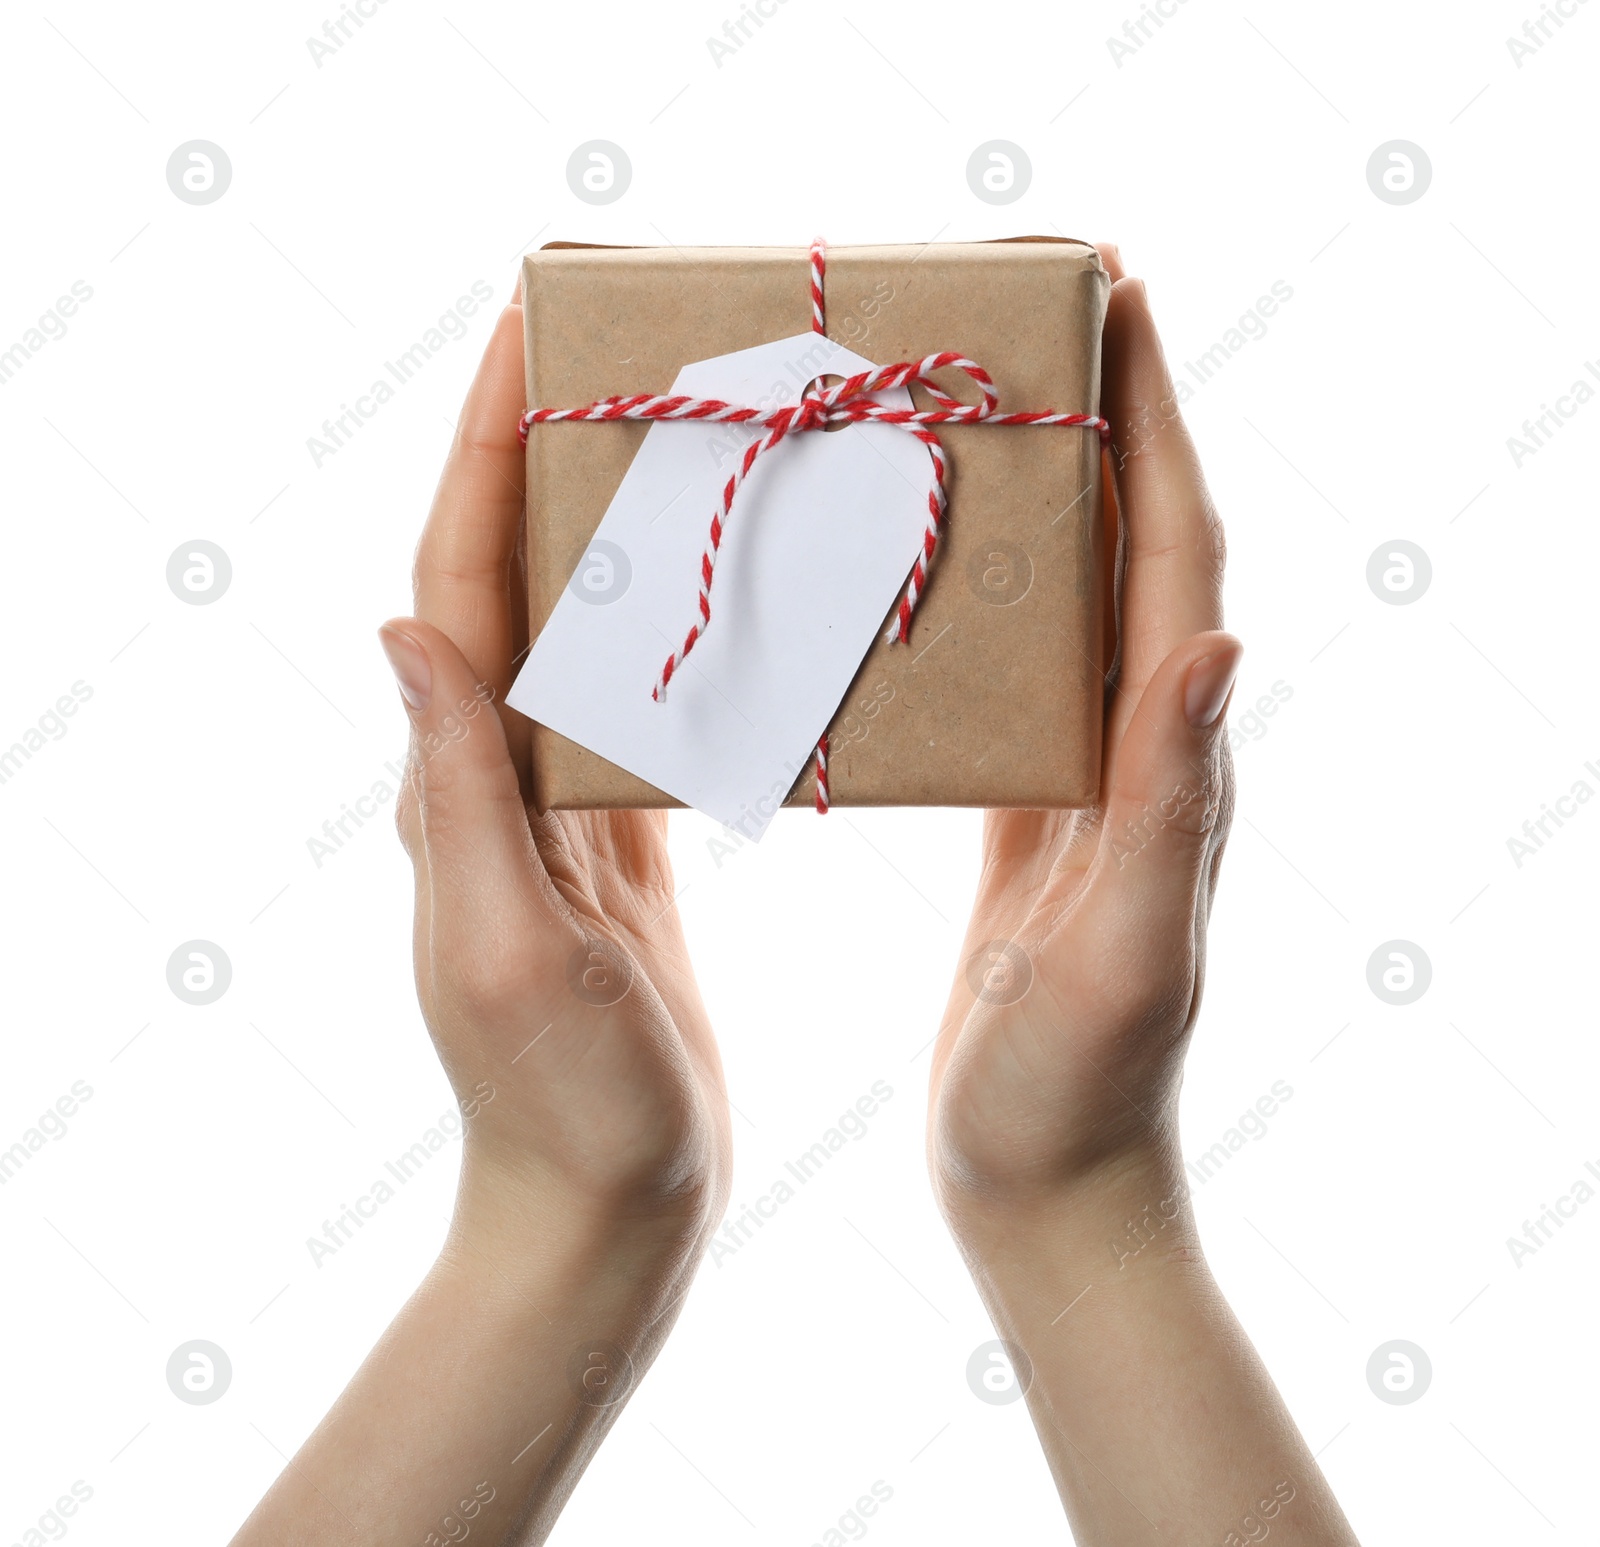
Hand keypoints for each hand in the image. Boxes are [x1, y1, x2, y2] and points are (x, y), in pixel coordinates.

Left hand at [380, 293, 731, 1244]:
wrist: (603, 1204)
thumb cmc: (562, 1103)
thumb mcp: (506, 948)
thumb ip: (457, 794)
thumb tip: (405, 630)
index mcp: (462, 788)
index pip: (460, 582)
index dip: (481, 449)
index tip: (523, 331)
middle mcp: (494, 779)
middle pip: (513, 576)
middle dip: (545, 448)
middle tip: (617, 349)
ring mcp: (557, 809)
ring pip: (581, 629)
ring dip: (616, 523)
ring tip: (687, 436)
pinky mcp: (618, 845)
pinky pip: (638, 704)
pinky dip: (674, 627)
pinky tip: (734, 593)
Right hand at [928, 248, 1239, 1216]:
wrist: (1049, 1180)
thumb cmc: (1079, 1090)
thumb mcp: (1129, 952)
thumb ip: (1173, 805)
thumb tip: (1215, 643)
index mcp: (1167, 762)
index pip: (1177, 555)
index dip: (1158, 423)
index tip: (1122, 300)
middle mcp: (1143, 751)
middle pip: (1136, 547)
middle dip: (1109, 417)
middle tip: (1049, 313)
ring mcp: (1086, 781)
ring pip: (1076, 599)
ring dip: (1048, 490)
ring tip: (977, 403)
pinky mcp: (1030, 816)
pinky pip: (1018, 673)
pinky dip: (987, 595)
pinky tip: (926, 570)